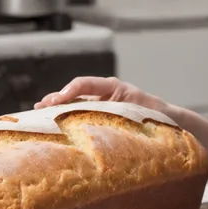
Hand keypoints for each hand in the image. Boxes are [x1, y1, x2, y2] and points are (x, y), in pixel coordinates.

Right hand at [34, 76, 184, 121]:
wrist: (169, 123)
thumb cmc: (156, 115)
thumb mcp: (139, 112)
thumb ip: (123, 112)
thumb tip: (106, 122)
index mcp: (112, 87)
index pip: (85, 84)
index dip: (69, 91)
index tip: (57, 100)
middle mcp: (103, 93)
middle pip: (74, 92)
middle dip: (56, 98)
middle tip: (40, 107)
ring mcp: (99, 104)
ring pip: (73, 103)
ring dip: (56, 107)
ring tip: (38, 113)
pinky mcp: (98, 116)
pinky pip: (79, 114)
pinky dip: (65, 117)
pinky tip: (52, 124)